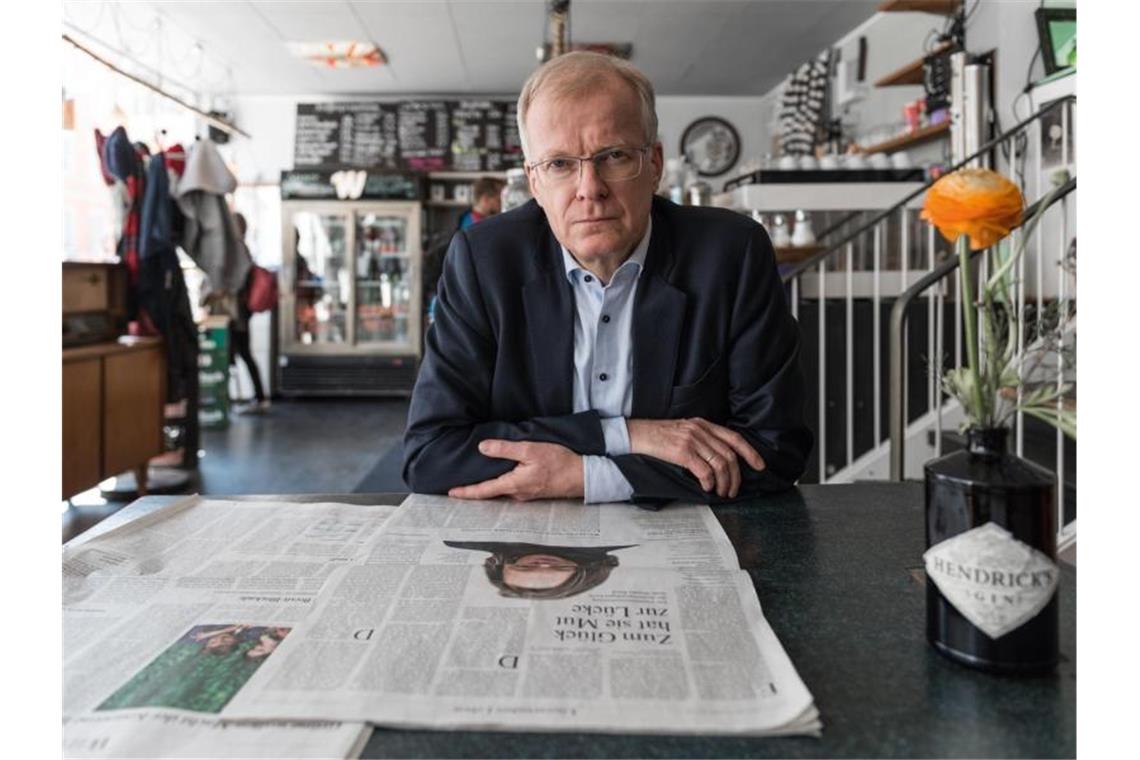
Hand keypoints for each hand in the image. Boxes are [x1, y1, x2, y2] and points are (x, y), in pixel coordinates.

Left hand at [449, 440, 584, 500]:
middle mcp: (517, 494)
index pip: (484, 491)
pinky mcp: (533, 491)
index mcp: (513, 484)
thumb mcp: (530, 450)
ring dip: (489, 486)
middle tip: (459, 486)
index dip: (466, 492)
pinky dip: (502, 483)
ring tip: (476, 480)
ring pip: (502, 490)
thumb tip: (482, 447)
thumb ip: (505, 449)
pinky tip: (501, 476)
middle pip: (491, 493)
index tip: (451, 492)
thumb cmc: (559, 462)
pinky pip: (512, 488)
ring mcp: (526, 494)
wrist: (582, 476)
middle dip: (475, 490)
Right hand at [627, 418, 765, 497]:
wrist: (638, 434)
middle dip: (736, 477)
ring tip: (721, 492)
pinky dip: (709, 482)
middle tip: (733, 490)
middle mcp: (701, 430)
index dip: (750, 452)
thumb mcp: (685, 430)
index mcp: (704, 424)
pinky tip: (707, 488)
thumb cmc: (659, 436)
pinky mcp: (682, 452)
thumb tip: (719, 460)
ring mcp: (692, 440)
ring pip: (720, 465)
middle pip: (729, 456)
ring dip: (724, 483)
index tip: (759, 465)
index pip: (734, 438)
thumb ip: (702, 439)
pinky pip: (704, 471)